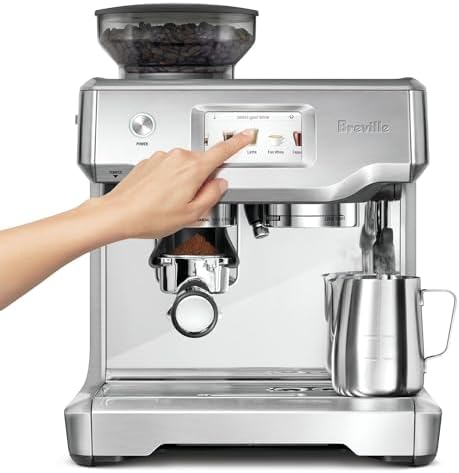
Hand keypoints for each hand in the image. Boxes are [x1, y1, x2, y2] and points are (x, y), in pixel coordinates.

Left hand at [90, 129, 254, 238]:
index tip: (247, 134)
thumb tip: (219, 184)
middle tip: (190, 202)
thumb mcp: (191, 213)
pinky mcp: (150, 161)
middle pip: (201, 164)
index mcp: (193, 168)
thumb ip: (212, 195)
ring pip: (183, 167)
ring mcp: (162, 157)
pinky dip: (168, 181)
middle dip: (201, 180)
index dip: (238, 142)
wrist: (119, 213)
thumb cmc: (150, 215)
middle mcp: (178, 157)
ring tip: (170, 202)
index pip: (222, 151)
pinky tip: (159, 197)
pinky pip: (168, 168)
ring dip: (183, 181)